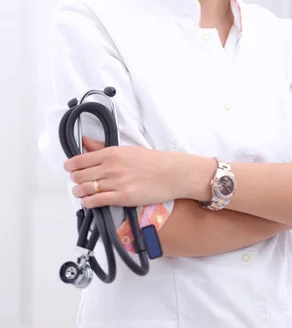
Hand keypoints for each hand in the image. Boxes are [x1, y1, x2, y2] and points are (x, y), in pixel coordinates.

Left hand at [64, 136, 179, 208]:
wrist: (171, 173)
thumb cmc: (151, 161)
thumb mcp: (126, 149)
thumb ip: (103, 148)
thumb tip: (85, 142)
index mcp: (112, 153)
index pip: (80, 160)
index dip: (70, 166)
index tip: (69, 168)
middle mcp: (111, 167)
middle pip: (80, 176)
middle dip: (75, 180)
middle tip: (76, 181)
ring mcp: (117, 183)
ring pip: (86, 189)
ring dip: (79, 192)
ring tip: (80, 192)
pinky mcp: (123, 197)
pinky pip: (97, 201)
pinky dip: (88, 202)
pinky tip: (88, 202)